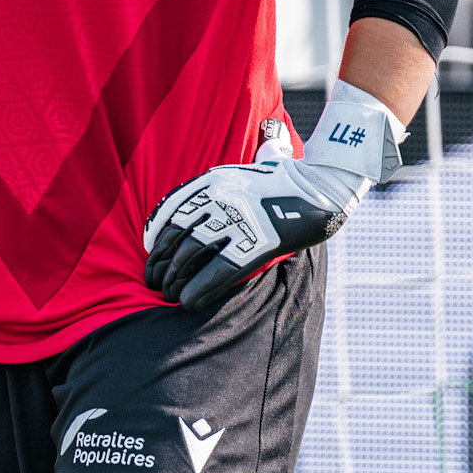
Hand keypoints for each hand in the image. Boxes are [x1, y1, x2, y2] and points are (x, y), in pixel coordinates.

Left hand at [144, 87, 405, 312]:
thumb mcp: (244, 170)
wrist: (322, 187)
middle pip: (175, 235)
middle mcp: (219, 198)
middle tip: (154, 281)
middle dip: (160, 262)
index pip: (170, 209)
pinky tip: (186, 302)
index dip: (155, 235)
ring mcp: (236, 220)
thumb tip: (211, 191)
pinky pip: (217, 270)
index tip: (150, 251)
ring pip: (190, 254)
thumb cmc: (286, 181)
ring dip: (174, 278)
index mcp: (214, 180)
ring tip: (167, 293)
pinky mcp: (254, 243)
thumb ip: (224, 183)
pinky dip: (198, 288)